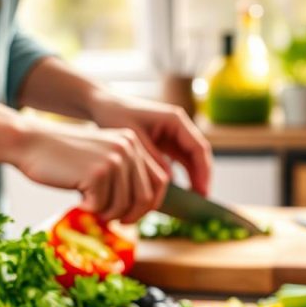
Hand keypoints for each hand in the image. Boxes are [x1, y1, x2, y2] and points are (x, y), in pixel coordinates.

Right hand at [15, 119, 169, 222]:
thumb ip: (123, 174)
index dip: (150, 205)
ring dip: (105, 213)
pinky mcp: (98, 172)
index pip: (160, 180)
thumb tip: (142, 208)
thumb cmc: (62, 157)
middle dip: (130, 215)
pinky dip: (88, 208)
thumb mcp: (101, 158)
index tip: (132, 216)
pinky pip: (101, 206)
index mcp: (132, 142)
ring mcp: (114, 159)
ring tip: (87, 202)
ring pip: (123, 205)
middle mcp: (128, 147)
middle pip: (146, 197)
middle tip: (110, 219)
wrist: (29, 142)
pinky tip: (76, 195)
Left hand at [89, 92, 211, 195]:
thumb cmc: (116, 116)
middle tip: (201, 201)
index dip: (203, 171)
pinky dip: (182, 175)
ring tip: (193, 200)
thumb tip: (169, 180)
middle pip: (198, 154)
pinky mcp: (165, 141)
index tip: (202, 192)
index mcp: (176, 120)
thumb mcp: (134, 138)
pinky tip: (180, 192)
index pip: (198, 148)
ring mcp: (173, 134)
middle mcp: (179, 126)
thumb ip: (152, 158)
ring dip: (194, 178)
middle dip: (202, 177)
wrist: (102, 105)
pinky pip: (180, 160)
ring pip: (191, 159)